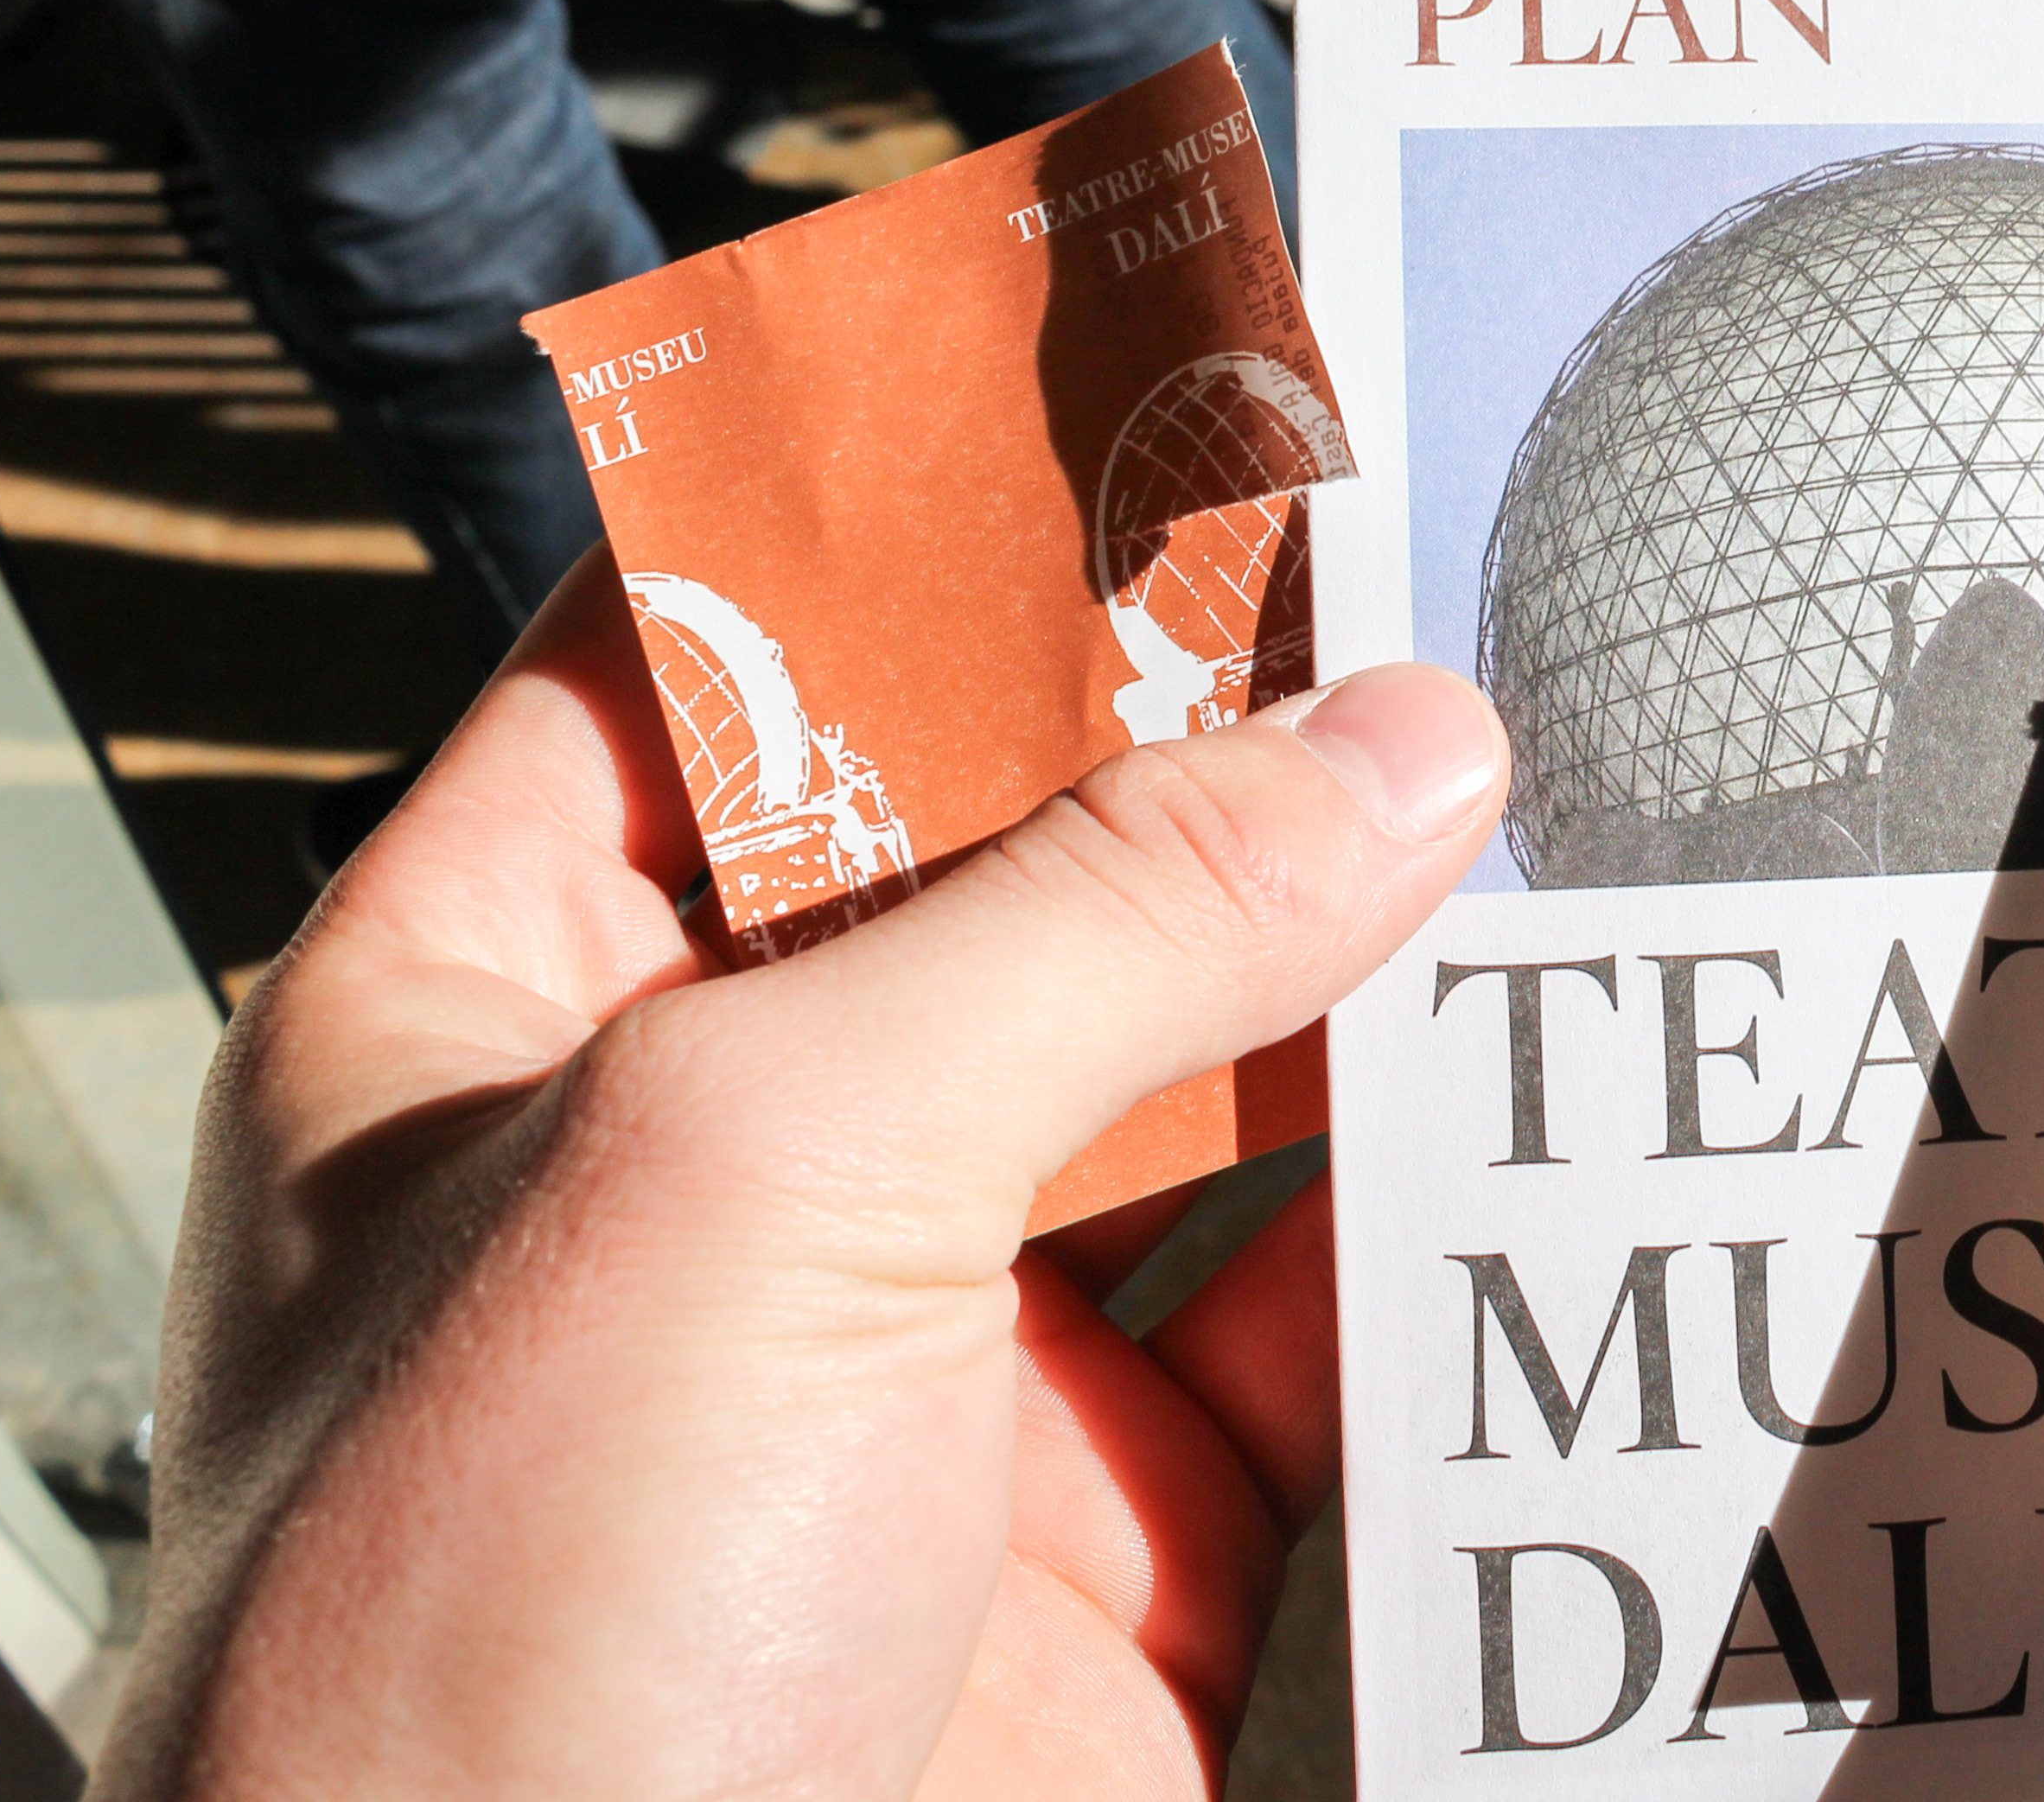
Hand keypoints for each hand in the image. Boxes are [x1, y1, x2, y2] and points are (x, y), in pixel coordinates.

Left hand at [95, 553, 1507, 1801]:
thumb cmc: (461, 1702)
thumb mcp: (750, 1187)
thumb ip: (1089, 934)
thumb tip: (1392, 754)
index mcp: (493, 1028)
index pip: (707, 663)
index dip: (922, 507)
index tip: (1153, 375)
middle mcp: (702, 1173)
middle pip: (1000, 858)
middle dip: (1218, 726)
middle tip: (1442, 557)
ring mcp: (914, 1367)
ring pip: (1197, 1082)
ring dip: (1376, 963)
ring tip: (1572, 784)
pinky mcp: (1109, 1549)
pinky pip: (1326, 1324)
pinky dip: (1464, 1217)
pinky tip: (1582, 1094)